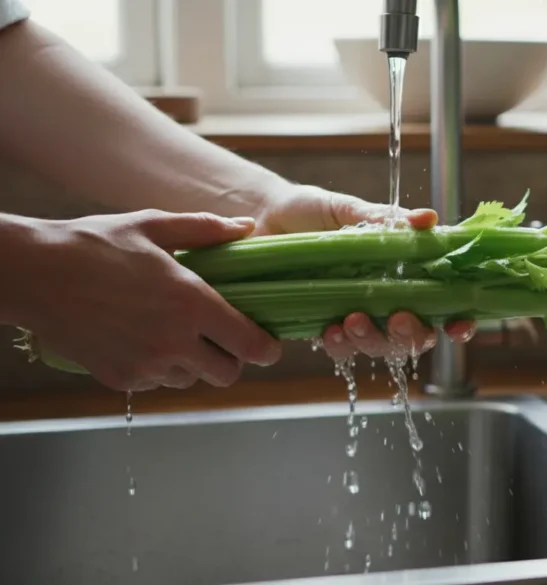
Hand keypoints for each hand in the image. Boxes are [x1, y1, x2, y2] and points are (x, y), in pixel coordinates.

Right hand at [9, 210, 280, 391]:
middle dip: (230, 359)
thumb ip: (205, 230)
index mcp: (192, 304)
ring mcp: (146, 364)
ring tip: (174, 332)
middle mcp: (174, 341)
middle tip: (221, 338)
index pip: (251, 345)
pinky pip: (155, 382)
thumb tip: (244, 228)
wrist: (32, 273)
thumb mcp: (154, 226)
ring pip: (190, 379)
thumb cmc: (94, 245)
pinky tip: (142, 339)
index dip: (266, 349)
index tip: (267, 344)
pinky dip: (157, 368)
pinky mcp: (120, 378)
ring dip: (192, 363)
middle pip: (227, 373)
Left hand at [253, 185, 475, 358]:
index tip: (458, 324)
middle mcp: (384, 299)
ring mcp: (356, 316)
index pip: (442, 305)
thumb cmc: (309, 211)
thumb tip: (427, 219)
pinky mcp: (324, 327)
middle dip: (412, 335)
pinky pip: (341, 350)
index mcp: (402, 272)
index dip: (457, 321)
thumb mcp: (349, 208)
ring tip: (353, 319)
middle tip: (398, 318)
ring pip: (380, 347)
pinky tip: (329, 329)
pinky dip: (340, 344)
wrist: (261, 218)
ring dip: (372, 340)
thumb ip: (387, 218)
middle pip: (416, 336)